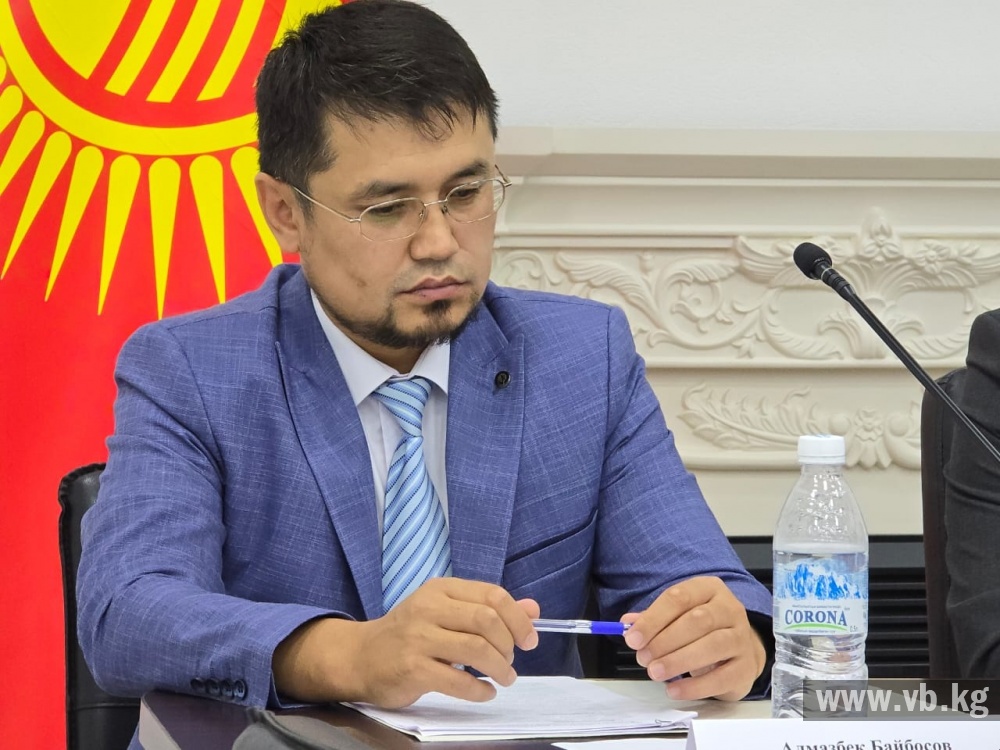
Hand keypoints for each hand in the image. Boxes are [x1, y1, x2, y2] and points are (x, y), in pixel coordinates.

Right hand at [273, 578, 538, 707]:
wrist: (360, 657)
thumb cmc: (409, 634)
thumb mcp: (447, 612)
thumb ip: (488, 609)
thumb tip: (533, 609)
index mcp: (441, 589)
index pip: (492, 595)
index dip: (518, 618)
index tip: (529, 639)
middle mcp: (429, 608)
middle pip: (486, 619)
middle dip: (509, 643)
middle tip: (512, 660)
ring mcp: (418, 638)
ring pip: (476, 648)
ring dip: (499, 667)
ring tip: (505, 677)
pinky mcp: (411, 668)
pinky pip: (457, 680)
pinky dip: (479, 689)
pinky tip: (484, 692)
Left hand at [621, 576, 764, 701]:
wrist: (739, 650)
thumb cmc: (702, 630)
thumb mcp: (678, 616)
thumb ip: (653, 619)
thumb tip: (628, 624)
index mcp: (709, 589)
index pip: (679, 597)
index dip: (653, 618)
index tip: (633, 638)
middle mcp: (729, 609)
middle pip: (697, 621)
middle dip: (665, 640)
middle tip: (643, 658)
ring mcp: (742, 637)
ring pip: (713, 645)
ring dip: (679, 660)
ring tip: (655, 672)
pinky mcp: (746, 667)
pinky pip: (722, 677)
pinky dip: (695, 686)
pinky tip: (674, 690)